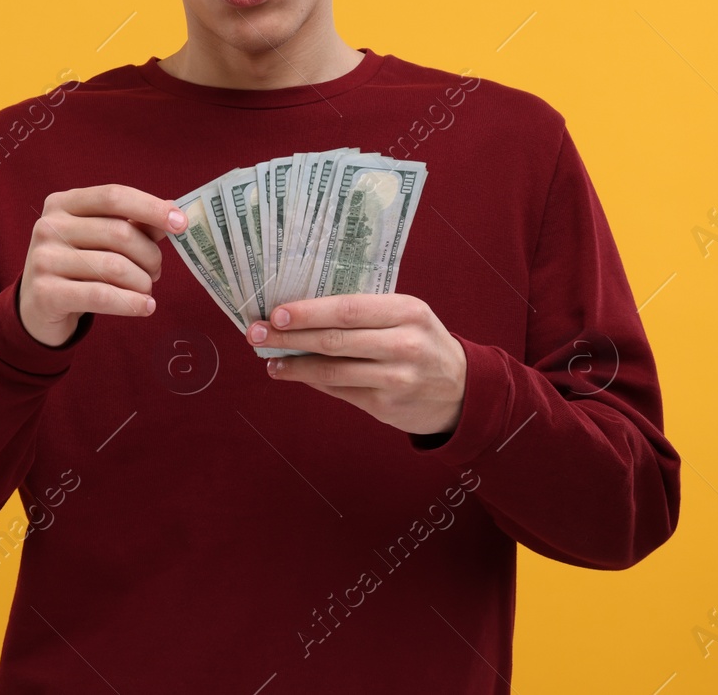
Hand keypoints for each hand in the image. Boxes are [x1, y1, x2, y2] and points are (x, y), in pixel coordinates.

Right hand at [19, 184, 187, 347]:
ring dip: (142, 282)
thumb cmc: (77, 266)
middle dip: (149, 255)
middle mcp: (48, 226)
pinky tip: (145, 307)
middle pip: (118, 233)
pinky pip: (101, 296)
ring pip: (114, 267)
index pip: (113, 196)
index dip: (151, 207)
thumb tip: (173, 214)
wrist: (38, 307)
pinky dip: (131, 303)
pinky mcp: (45, 293)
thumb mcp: (100, 240)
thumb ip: (133, 225)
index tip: (181, 223)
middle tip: (156, 271)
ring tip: (146, 291)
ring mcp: (43, 259)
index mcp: (63, 203)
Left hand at [247, 293, 466, 435]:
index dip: (308, 312)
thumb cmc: (421, 341)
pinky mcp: (386, 406)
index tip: (276, 313)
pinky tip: (290, 373)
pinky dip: (310, 380)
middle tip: (255, 333)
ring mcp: (396, 379)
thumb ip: (363, 312)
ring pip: (332, 371)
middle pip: (334, 340)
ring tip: (268, 358)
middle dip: (288, 337)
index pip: (347, 309)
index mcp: (407, 312)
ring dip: (293, 365)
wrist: (462, 390)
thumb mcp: (405, 316)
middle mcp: (404, 345)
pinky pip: (338, 390)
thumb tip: (299, 312)